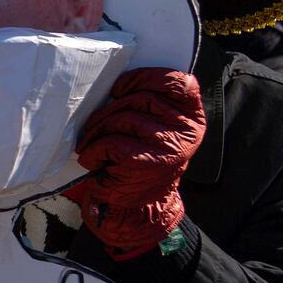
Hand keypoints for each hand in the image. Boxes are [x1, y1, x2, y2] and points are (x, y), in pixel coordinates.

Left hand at [67, 68, 204, 259]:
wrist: (137, 204)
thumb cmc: (140, 159)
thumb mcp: (154, 129)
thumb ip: (150, 104)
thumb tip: (114, 81)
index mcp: (192, 117)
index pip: (179, 83)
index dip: (146, 78)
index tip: (120, 88)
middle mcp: (187, 130)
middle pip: (141, 98)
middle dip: (109, 109)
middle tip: (94, 124)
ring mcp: (171, 146)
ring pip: (123, 118)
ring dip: (97, 130)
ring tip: (90, 143)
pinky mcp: (149, 162)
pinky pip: (111, 142)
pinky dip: (94, 150)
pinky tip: (92, 159)